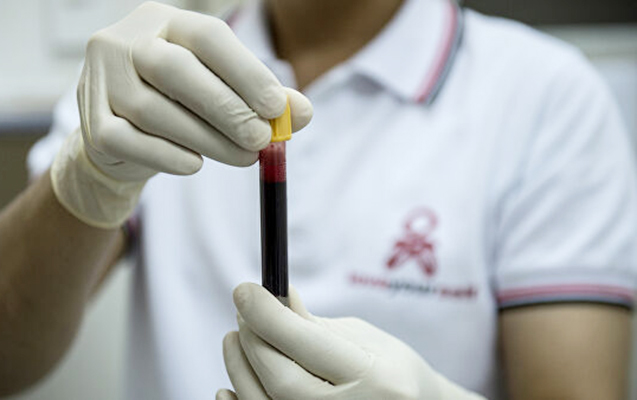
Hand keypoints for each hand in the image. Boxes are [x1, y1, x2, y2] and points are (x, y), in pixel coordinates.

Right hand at [51, 1, 311, 227]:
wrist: (124, 135)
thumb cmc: (182, 104)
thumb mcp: (223, 91)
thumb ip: (262, 100)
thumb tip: (302, 113)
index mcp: (164, 21)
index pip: (207, 37)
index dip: (247, 72)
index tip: (279, 107)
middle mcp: (125, 41)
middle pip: (175, 70)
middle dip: (226, 108)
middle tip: (261, 139)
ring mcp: (99, 79)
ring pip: (153, 111)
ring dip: (207, 140)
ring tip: (243, 157)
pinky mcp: (91, 121)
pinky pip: (129, 141)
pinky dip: (167, 156)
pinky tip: (195, 165)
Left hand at [218, 283, 485, 399]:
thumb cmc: (392, 370)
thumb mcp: (363, 338)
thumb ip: (314, 324)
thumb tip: (274, 297)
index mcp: (372, 377)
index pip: (305, 342)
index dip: (267, 313)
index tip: (244, 289)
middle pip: (280, 377)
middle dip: (253, 339)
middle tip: (243, 313)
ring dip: (240, 367)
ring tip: (236, 338)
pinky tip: (230, 385)